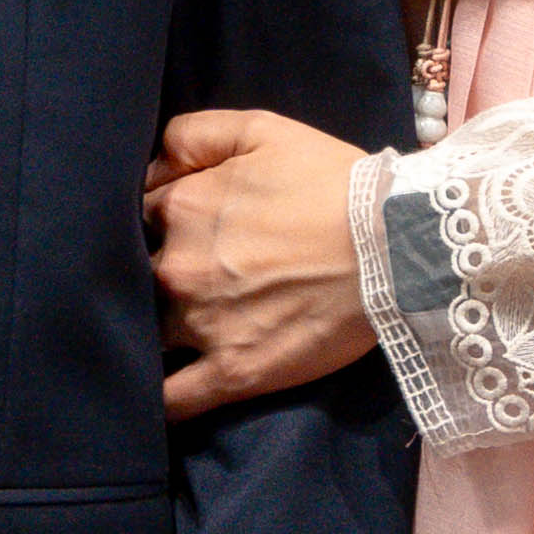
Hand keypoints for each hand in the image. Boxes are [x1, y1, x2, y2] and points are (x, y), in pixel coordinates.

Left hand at [148, 108, 381, 416]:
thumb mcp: (261, 130)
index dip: (154, 225)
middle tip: (184, 281)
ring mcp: (202, 324)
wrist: (397, 246)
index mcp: (181, 207)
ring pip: (147, 335)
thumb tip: (150, 164)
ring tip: (164, 335)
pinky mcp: (232, 373)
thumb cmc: (333, 182)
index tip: (173, 232)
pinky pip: (172, 400)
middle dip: (147, 278)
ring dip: (148, 334)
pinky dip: (156, 404)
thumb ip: (192, 135)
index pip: (137, 217)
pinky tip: (149, 402)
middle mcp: (178, 267)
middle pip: (136, 277)